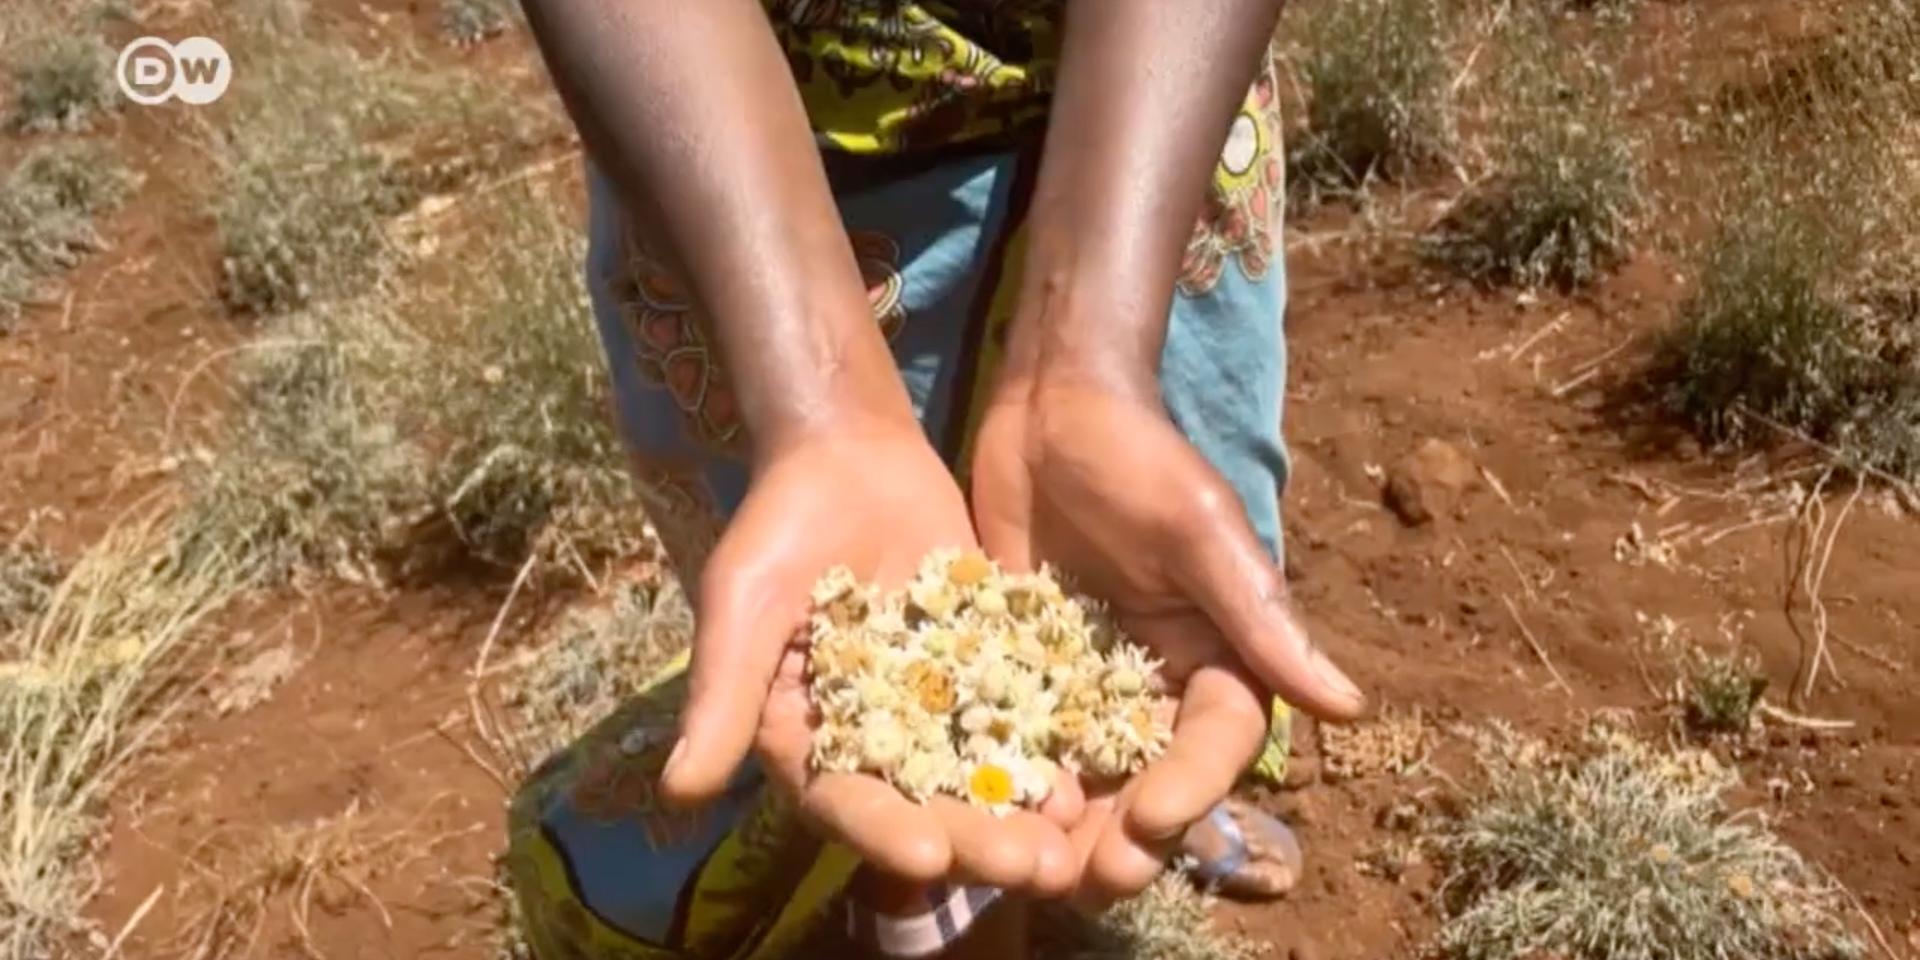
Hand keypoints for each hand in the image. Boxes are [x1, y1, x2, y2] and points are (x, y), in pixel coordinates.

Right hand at [658, 417, 1079, 893]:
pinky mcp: (985, 672)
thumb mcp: (745, 603)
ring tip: (1071, 837)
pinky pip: (1022, 717)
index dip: (883, 833)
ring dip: (1024, 810)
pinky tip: (1092, 769)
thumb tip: (677, 794)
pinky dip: (1052, 745)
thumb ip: (723, 694)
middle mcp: (871, 740)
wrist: (848, 451)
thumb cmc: (777, 523)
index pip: (842, 801)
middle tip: (1032, 866)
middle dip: (977, 839)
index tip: (929, 857)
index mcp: (805, 740)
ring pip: (981, 773)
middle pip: (925, 805)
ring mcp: (933, 710)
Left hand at [970, 376, 1366, 905]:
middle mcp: (1154, 683)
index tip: (1154, 818)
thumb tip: (1350, 707)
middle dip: (1124, 834)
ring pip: (1080, 774)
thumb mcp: (1202, 533)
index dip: (1191, 789)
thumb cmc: (1143, 457)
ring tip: (1029, 866)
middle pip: (1147, 780)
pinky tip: (966, 809)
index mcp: (1217, 657)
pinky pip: (1012, 735)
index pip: (1215, 743)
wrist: (1050, 407)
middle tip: (1092, 876)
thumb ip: (1261, 618)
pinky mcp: (1019, 669)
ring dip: (1060, 826)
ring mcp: (1084, 682)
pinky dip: (997, 776)